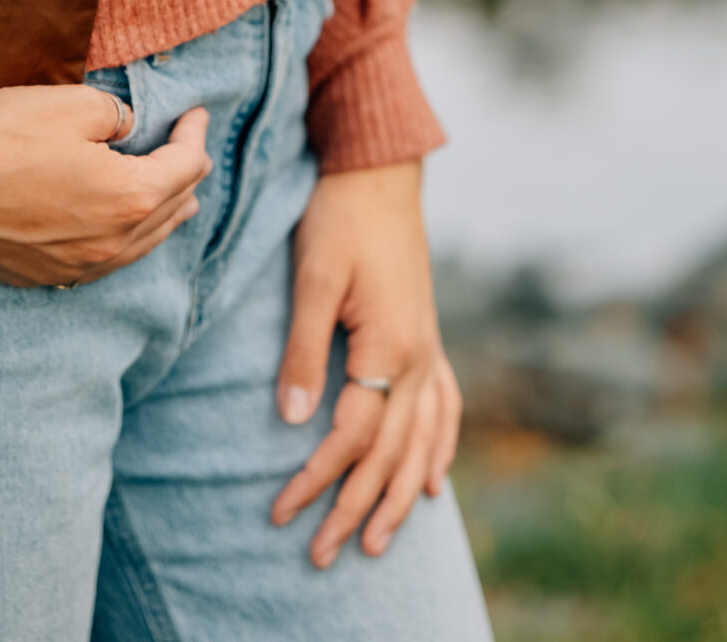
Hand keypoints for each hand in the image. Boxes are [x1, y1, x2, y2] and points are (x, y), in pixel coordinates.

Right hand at [0, 87, 211, 288]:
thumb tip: (127, 128)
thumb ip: (116, 114)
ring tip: (175, 197)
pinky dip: (124, 241)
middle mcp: (111, 244)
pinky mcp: (43, 276)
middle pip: (172, 210)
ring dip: (162, 215)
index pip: (185, 166)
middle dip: (187, 175)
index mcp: (128, 198)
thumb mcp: (72, 104)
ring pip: (141, 245)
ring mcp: (76, 268)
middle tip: (189, 148)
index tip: (195, 112)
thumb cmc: (0, 136)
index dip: (195, 134)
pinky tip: (118, 229)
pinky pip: (103, 263)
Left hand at [271, 161, 460, 565]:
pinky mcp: (427, 337)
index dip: (317, 479)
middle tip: (322, 556)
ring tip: (376, 541)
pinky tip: (430, 480)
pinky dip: (438, 450)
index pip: (352, 436)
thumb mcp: (312, 276)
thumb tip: (291, 419)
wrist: (379, 170)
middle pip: (389, 454)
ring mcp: (429, 349)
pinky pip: (444, 409)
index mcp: (391, 347)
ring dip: (397, 496)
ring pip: (421, 443)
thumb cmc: (339, 217)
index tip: (282, 511)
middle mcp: (419, 358)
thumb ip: (303, 348)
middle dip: (355, 509)